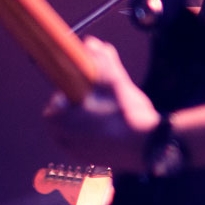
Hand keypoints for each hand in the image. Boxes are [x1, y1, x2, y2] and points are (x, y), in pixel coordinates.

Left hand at [43, 37, 160, 173]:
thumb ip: (102, 61)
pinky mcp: (94, 162)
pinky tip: (116, 130)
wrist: (149, 146)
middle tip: (99, 101)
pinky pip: (89, 146)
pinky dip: (98, 137)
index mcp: (58, 122)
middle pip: (65, 120)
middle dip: (79, 109)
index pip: (55, 104)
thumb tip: (92, 42)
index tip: (86, 89)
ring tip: (110, 115)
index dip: (70, 94)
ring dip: (89, 124)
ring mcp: (78, 154)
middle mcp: (63, 141)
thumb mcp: (115, 82)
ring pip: (77, 134)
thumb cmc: (126, 114)